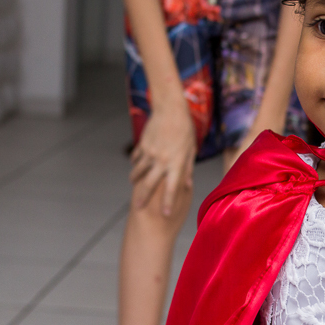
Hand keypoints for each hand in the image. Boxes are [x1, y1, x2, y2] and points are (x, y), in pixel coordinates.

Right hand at [129, 99, 196, 215]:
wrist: (170, 109)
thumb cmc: (185, 130)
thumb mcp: (190, 150)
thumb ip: (187, 169)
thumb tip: (187, 185)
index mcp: (176, 163)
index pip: (172, 188)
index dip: (168, 203)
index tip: (165, 215)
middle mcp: (162, 160)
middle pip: (149, 184)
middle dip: (142, 198)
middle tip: (138, 209)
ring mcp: (150, 153)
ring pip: (138, 172)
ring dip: (135, 180)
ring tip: (134, 184)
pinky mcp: (142, 145)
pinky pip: (136, 158)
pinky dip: (135, 163)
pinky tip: (136, 165)